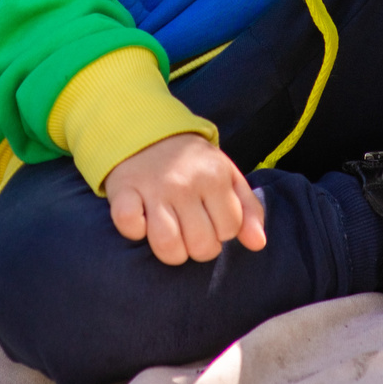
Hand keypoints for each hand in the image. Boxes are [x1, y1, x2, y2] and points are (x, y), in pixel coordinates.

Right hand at [103, 133, 267, 265]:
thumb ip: (249, 209)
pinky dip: (134, 231)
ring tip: (170, 237)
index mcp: (215, 176)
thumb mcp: (227, 176)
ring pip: (168, 245)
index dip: (221, 232)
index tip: (210, 219)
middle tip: (190, 231)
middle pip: (201, 245)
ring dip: (170, 251)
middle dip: (198, 248)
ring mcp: (154, 187)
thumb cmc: (192, 164)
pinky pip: (129, 224)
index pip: (229, 230)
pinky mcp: (124, 190)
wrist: (146, 132)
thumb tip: (258, 244)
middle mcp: (185, 182)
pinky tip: (141, 222)